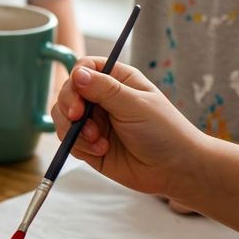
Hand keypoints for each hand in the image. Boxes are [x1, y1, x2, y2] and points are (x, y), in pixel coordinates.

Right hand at [51, 59, 202, 201]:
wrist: (175, 170)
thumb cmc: (164, 132)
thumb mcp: (135, 105)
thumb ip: (104, 89)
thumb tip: (76, 73)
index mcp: (117, 80)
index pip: (84, 68)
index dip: (75, 80)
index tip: (78, 98)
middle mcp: (103, 98)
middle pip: (68, 92)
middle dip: (69, 107)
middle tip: (78, 119)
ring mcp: (95, 122)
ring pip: (63, 117)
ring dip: (75, 130)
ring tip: (98, 141)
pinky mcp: (89, 144)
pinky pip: (69, 141)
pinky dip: (80, 146)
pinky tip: (101, 151)